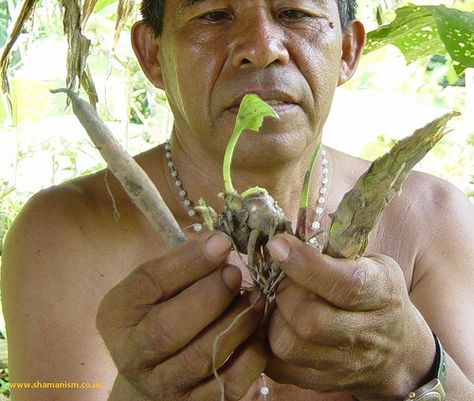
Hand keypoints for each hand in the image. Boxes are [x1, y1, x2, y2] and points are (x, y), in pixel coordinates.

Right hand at [96, 231, 266, 400]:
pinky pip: (229, 382)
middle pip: (168, 328)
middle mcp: (133, 356)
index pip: (148, 284)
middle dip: (210, 296)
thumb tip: (221, 243)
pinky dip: (250, 352)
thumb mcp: (155, 288)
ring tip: (256, 298)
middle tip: (236, 273)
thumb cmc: (159, 315)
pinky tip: (257, 328)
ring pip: (201, 357)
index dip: (188, 262)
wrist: (154, 375)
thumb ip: (181, 266)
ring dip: (236, 322)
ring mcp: (163, 386)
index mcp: (117, 316)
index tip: (222, 242)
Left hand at [265, 234, 434, 400]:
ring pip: (289, 345)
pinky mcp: (322, 382)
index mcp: (381, 293)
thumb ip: (337, 252)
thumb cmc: (377, 296)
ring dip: (274, 318)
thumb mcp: (371, 264)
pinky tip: (277, 322)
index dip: (306, 264)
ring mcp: (344, 365)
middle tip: (283, 279)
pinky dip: (266, 341)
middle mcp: (366, 334)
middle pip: (311, 320)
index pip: (345, 284)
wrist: (397, 351)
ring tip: (281, 303)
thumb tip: (288, 237)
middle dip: (285, 292)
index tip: (277, 245)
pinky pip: (278, 366)